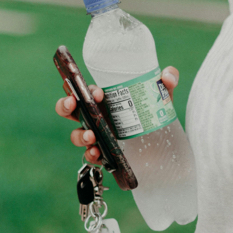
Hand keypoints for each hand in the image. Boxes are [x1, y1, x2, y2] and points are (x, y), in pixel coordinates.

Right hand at [55, 66, 179, 163]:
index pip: (86, 91)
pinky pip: (90, 156)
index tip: (98, 94)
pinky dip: (91, 155)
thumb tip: (167, 76)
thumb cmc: (156, 113)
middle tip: (72, 104)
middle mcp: (97, 117)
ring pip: (77, 135)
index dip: (86, 89)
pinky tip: (97, 154)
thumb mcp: (162, 94)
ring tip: (92, 137)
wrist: (164, 143)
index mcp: (105, 100)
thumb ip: (168, 80)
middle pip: (69, 109)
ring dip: (80, 135)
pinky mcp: (105, 153)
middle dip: (65, 105)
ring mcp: (99, 136)